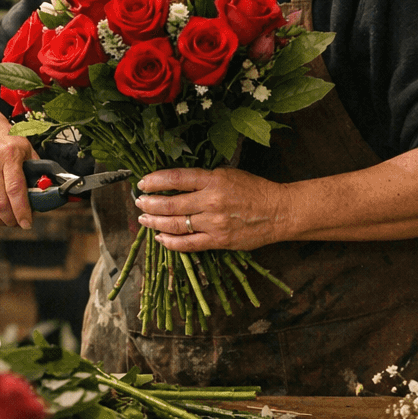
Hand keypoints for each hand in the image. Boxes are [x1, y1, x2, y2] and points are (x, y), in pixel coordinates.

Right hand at [0, 96, 36, 227]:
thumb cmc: (3, 137)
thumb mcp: (24, 146)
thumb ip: (34, 169)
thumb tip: (43, 193)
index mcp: (9, 154)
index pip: (16, 190)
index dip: (22, 211)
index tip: (27, 223)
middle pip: (0, 203)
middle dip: (11, 220)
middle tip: (18, 223)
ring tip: (5, 221)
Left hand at [133, 167, 288, 251]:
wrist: (278, 212)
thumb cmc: (253, 189)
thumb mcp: (227, 174)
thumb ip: (202, 179)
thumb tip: (173, 182)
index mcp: (213, 179)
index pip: (176, 178)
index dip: (155, 180)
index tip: (142, 182)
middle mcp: (211, 200)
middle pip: (170, 203)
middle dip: (149, 202)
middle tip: (138, 201)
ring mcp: (214, 222)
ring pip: (175, 224)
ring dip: (155, 221)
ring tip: (143, 218)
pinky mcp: (218, 240)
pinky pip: (188, 244)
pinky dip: (170, 242)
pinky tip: (160, 237)